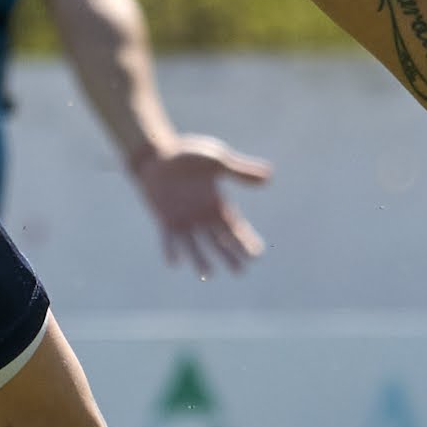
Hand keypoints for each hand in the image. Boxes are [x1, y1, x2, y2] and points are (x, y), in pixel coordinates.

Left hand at [131, 136, 271, 276]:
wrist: (156, 153)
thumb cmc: (188, 156)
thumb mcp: (217, 161)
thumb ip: (240, 171)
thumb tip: (270, 175)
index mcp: (217, 205)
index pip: (235, 228)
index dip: (245, 241)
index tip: (256, 255)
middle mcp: (202, 217)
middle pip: (218, 241)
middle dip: (228, 255)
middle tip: (239, 272)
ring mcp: (183, 220)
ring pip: (195, 244)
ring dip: (200, 258)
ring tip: (207, 273)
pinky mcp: (165, 219)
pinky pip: (168, 238)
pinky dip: (170, 249)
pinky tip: (174, 262)